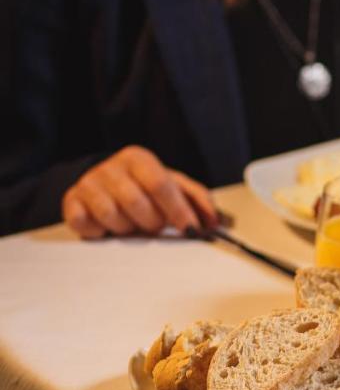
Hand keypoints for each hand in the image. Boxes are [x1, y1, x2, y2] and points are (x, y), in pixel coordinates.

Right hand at [62, 146, 217, 237]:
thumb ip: (199, 201)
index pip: (160, 184)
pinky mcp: (71, 202)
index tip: (190, 228)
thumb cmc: (146, 188)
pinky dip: (99, 231)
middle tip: (155, 225)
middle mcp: (111, 167)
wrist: (104, 182)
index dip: (177, 209)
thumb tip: (219, 222)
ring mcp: (88, 184)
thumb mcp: (176, 187)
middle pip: (136, 202)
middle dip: (152, 221)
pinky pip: (85, 224)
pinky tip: (107, 227)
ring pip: (112, 216)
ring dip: (128, 228)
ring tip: (132, 223)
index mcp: (139, 159)